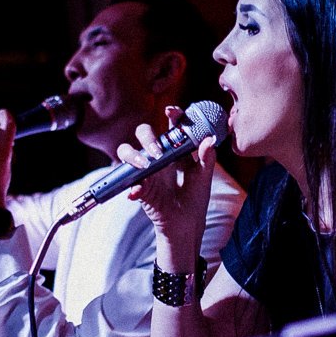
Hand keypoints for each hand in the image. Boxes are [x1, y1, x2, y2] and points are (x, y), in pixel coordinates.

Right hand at [119, 105, 217, 268]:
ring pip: (126, 151)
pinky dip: (133, 187)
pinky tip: (138, 191)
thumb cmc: (195, 199)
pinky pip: (129, 183)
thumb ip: (207, 158)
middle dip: (148, 137)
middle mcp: (157, 157)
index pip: (171, 126)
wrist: (187, 225)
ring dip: (133, 155)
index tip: (172, 111)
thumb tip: (209, 139)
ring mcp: (146, 172)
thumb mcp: (204, 178)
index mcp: (175, 151)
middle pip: (143, 133)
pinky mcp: (139, 189)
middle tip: (159, 152)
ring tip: (147, 165)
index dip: (171, 114)